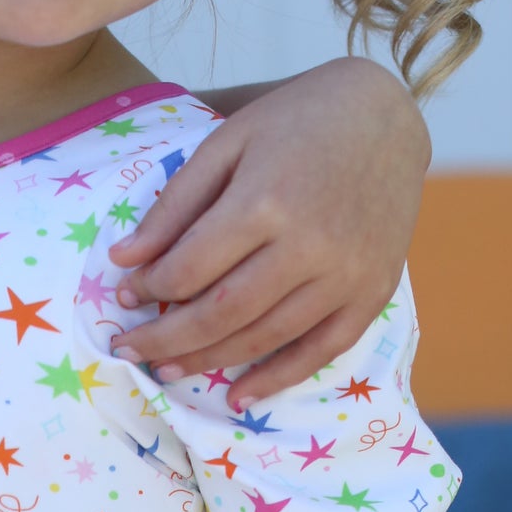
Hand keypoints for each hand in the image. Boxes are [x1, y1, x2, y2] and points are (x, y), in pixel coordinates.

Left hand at [107, 57, 429, 409]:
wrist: (387, 116)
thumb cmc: (298, 121)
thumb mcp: (228, 142)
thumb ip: (176, 204)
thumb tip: (124, 260)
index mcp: (266, 200)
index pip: (190, 268)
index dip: (150, 290)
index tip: (124, 298)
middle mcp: (308, 245)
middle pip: (220, 314)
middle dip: (166, 339)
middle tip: (129, 350)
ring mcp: (344, 275)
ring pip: (262, 338)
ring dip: (208, 361)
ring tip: (167, 370)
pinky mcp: (372, 294)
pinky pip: (318, 351)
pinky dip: (276, 379)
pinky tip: (239, 395)